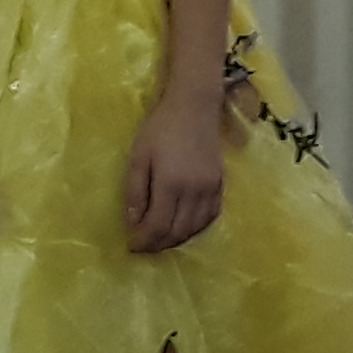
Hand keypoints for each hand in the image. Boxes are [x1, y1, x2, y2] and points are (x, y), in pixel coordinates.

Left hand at [123, 97, 226, 254]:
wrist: (195, 106)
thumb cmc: (161, 128)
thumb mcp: (138, 156)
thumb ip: (135, 192)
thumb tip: (133, 223)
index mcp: (171, 184)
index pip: (158, 226)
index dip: (144, 241)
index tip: (132, 246)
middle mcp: (194, 191)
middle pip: (177, 231)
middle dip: (159, 244)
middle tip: (145, 247)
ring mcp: (211, 189)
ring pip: (195, 227)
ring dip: (177, 239)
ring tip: (161, 239)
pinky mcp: (220, 184)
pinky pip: (211, 216)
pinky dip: (196, 228)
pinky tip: (185, 227)